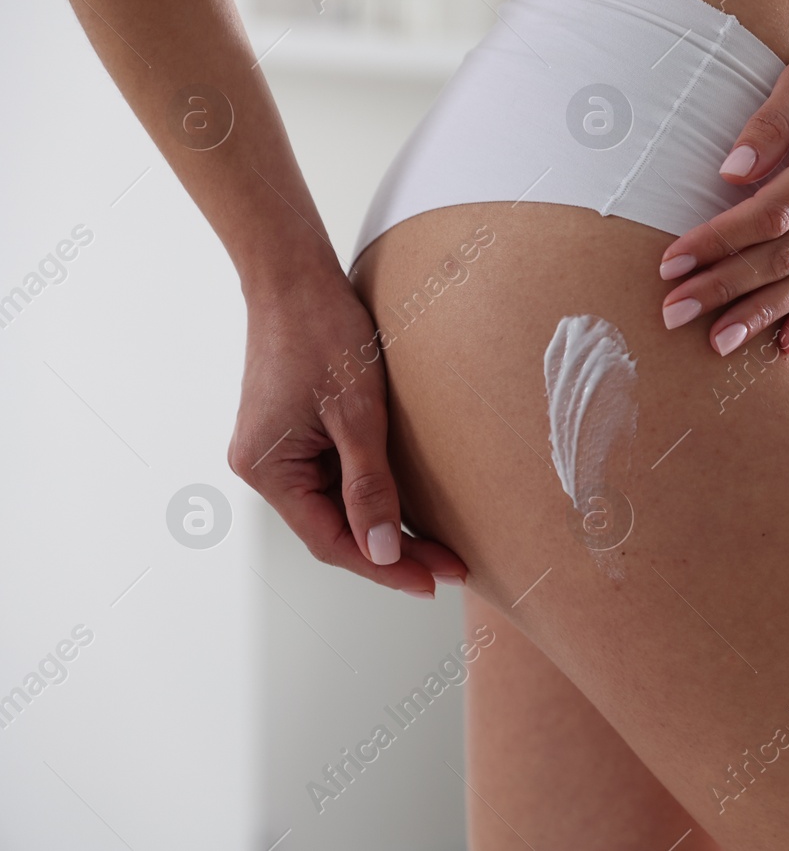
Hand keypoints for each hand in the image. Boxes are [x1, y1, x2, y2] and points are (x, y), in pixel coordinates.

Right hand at [226, 265, 465, 596]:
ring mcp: (280, 450)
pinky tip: (412, 510)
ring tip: (441, 549)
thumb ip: (369, 486)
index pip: (332, 541)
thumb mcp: (357, 414)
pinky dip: (373, 496)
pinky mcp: (297, 433)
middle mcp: (266, 468)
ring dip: (386, 528)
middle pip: (335, 530)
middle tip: (452, 570)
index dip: (385, 567)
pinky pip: (337, 479)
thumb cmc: (324, 333)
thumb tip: (382, 551)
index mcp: (268, 469)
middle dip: (393, 553)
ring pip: (338, 508)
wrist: (297, 277)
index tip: (434, 582)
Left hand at [658, 37, 788, 355]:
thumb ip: (771, 120)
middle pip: (785, 256)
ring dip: (761, 314)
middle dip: (725, 288)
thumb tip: (731, 171)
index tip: (672, 261)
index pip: (770, 212)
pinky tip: (783, 345)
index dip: (719, 241)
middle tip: (673, 313)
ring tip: (717, 342)